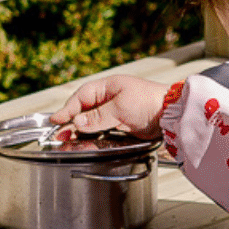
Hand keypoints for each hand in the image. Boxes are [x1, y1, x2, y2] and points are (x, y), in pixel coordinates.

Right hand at [48, 73, 170, 140]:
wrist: (173, 115)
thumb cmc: (150, 102)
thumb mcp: (121, 108)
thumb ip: (98, 117)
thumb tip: (77, 122)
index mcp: (108, 87)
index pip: (81, 97)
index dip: (67, 109)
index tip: (56, 120)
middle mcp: (110, 99)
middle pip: (84, 110)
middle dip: (71, 122)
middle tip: (60, 134)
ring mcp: (117, 112)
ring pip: (93, 121)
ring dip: (81, 130)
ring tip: (69, 140)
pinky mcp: (123, 125)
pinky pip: (103, 130)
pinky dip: (94, 135)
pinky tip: (88, 141)